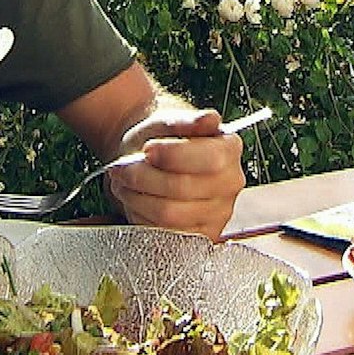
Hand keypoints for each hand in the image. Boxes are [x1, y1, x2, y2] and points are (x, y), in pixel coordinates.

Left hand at [104, 108, 245, 239]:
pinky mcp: (199, 235)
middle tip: (123, 167)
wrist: (150, 157)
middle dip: (144, 177)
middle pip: (183, 188)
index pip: (209, 160)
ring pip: (169, 214)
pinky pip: (163, 233)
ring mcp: (218, 213)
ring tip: (125, 182)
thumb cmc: (161, 138)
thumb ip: (187, 120)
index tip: (147, 149)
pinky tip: (136, 200)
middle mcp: (230, 183)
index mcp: (230, 150)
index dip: (172, 156)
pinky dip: (141, 215)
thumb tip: (208, 119)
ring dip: (137, 197)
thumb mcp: (169, 120)